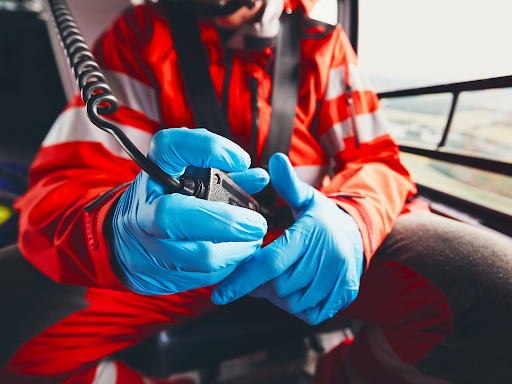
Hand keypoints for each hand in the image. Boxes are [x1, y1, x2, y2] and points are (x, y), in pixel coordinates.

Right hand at [112, 128, 268, 294]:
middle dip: (227, 222)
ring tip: (253, 240)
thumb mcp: (186, 179)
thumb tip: (261, 177)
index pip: (171, 148)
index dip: (209, 149)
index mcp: (152, 174)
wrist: (123, 241)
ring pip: (200, 256)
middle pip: (177, 216)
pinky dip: (229, 266)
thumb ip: (224, 176)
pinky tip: (237, 255)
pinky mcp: (157, 276)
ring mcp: (147, 245)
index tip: (242, 160)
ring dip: (238, 250)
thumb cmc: (164, 202)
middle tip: (257, 224)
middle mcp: (144, 208)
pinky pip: (204, 277)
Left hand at [212, 153, 363, 324]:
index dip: (243, 279)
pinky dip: (296, 308)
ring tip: (274, 281)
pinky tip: (294, 291)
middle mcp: (328, 257)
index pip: (272, 261)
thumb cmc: (321, 217)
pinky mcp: (345, 294)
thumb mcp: (306, 198)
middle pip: (279, 285)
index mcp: (312, 233)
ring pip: (293, 302)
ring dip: (276, 297)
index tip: (219, 294)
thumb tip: (275, 160)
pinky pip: (311, 313)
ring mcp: (339, 278)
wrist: (358, 234)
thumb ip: (288, 184)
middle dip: (259, 286)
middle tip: (253, 277)